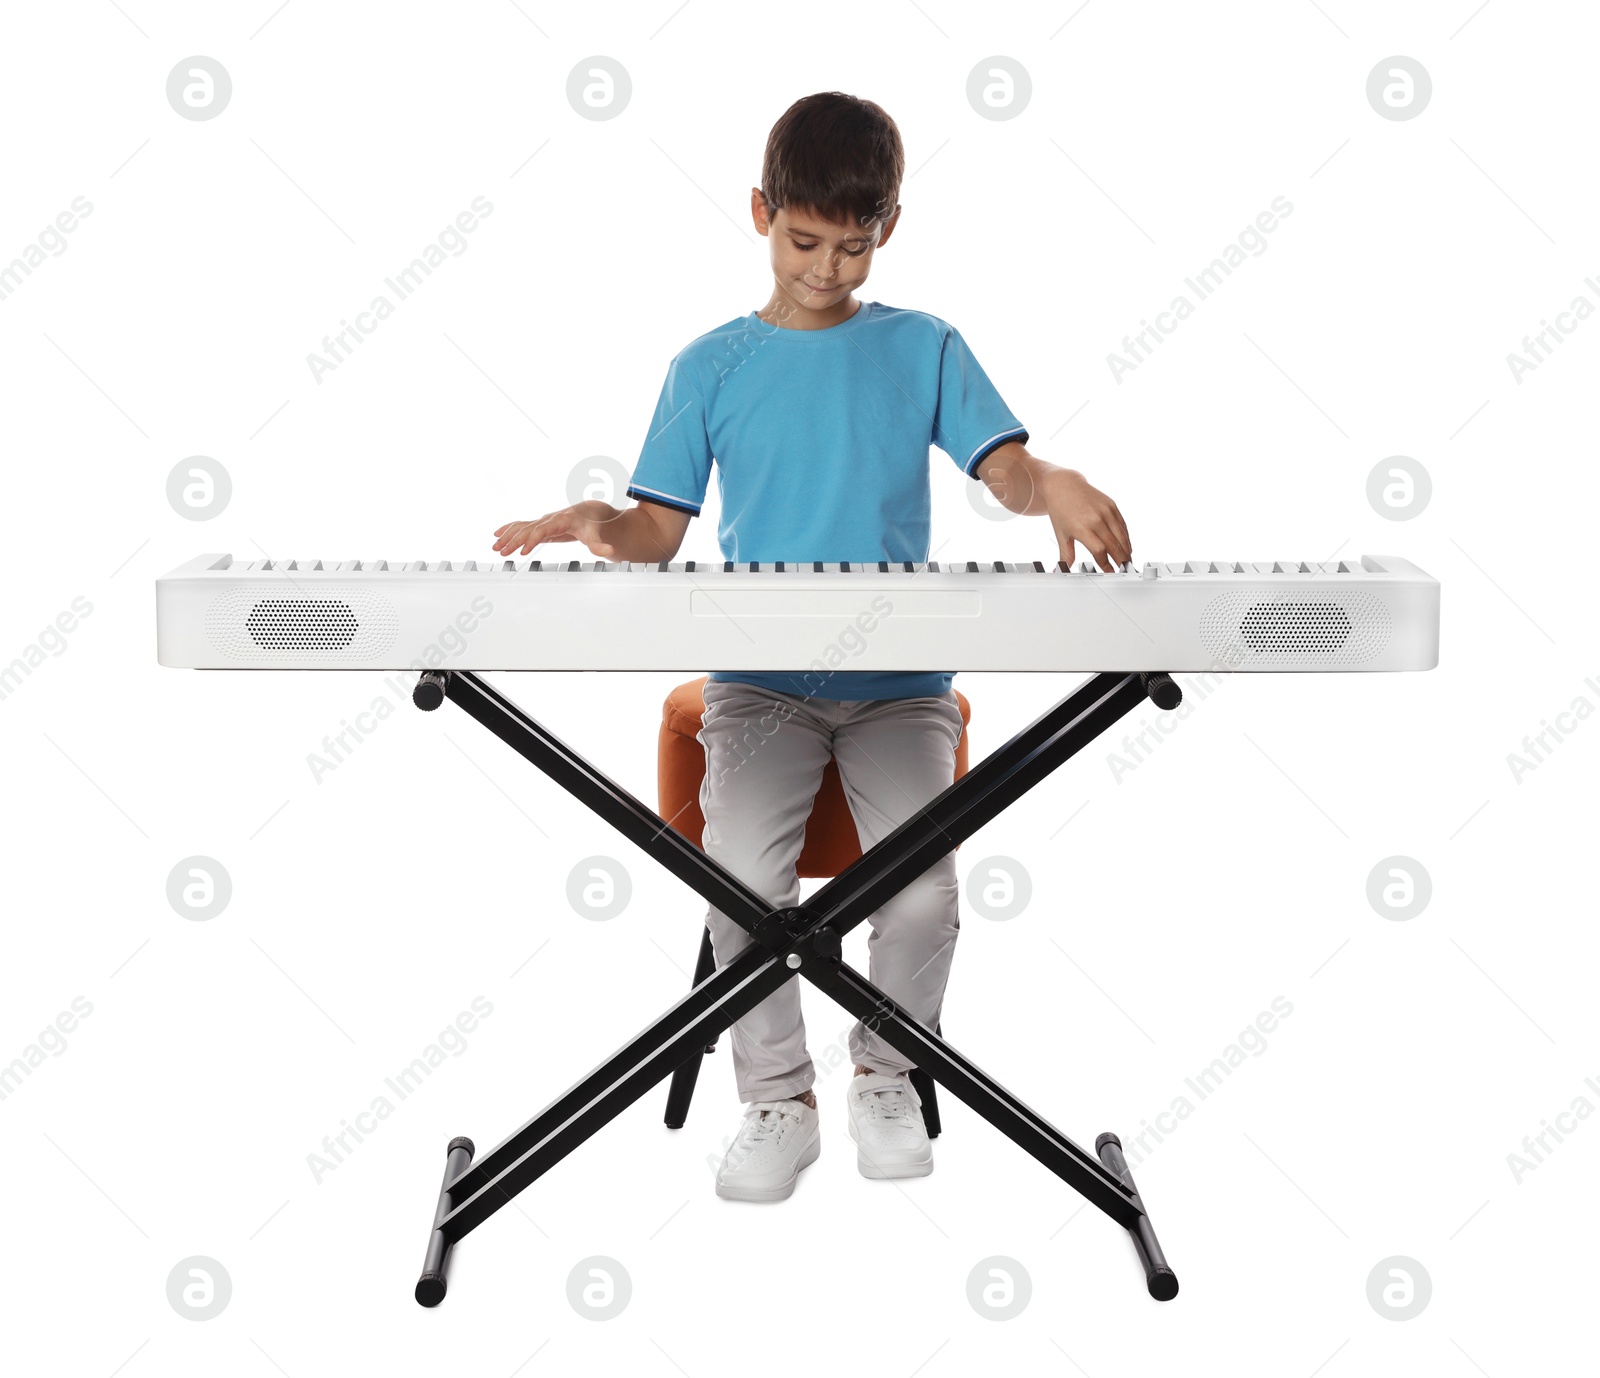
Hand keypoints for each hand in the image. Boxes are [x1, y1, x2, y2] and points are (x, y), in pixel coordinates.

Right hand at [493, 502, 621, 557]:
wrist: (591, 511)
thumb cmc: (592, 523)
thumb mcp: (597, 535)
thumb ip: (600, 545)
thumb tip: (610, 551)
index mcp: (561, 521)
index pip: (543, 530)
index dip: (533, 540)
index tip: (523, 551)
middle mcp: (549, 519)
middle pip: (528, 529)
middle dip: (514, 540)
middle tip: (502, 552)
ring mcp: (543, 521)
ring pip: (522, 527)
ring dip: (507, 536)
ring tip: (494, 547)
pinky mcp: (540, 525)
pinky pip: (521, 525)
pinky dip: (508, 529)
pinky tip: (496, 535)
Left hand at [1042, 469, 1130, 571]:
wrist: (1064, 485)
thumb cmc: (1061, 510)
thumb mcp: (1060, 534)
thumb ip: (1065, 555)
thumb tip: (1061, 570)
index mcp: (1082, 528)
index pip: (1099, 551)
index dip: (1106, 564)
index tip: (1109, 572)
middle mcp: (1096, 519)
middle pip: (1114, 545)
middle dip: (1120, 560)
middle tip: (1124, 570)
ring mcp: (1106, 511)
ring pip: (1122, 536)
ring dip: (1126, 550)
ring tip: (1127, 561)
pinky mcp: (1112, 505)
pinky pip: (1122, 525)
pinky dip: (1126, 537)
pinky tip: (1126, 546)